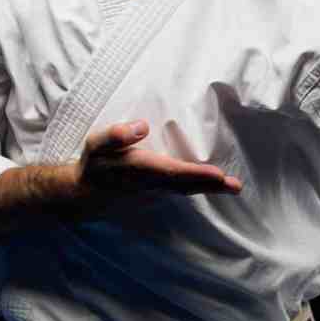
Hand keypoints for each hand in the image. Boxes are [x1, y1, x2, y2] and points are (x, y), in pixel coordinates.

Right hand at [68, 120, 242, 218]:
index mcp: (139, 169)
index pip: (171, 172)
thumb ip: (116, 135)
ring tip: (233, 187)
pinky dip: (198, 189)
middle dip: (210, 186)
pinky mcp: (155, 194)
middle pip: (184, 185)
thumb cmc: (94, 163)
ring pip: (185, 191)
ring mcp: (154, 193)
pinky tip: (213, 186)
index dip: (194, 173)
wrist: (83, 194)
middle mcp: (150, 184)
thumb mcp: (96, 144)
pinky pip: (181, 192)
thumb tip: (142, 126)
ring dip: (209, 190)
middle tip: (236, 186)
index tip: (217, 174)